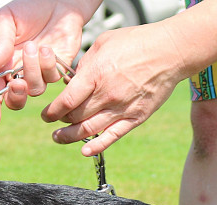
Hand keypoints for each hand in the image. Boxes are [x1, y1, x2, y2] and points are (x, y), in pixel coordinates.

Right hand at [0, 0, 99, 128]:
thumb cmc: (29, 7)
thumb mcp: (7, 19)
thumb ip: (1, 41)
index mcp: (2, 63)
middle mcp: (19, 72)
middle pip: (15, 100)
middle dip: (15, 97)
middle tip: (17, 84)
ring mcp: (39, 73)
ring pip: (35, 89)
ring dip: (33, 71)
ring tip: (33, 46)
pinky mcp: (57, 69)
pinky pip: (52, 78)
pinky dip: (49, 64)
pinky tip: (48, 48)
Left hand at [42, 21, 186, 155]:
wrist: (170, 51)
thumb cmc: (137, 42)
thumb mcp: (104, 43)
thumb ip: (85, 64)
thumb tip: (72, 80)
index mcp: (96, 74)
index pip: (66, 102)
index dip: (52, 112)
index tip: (46, 115)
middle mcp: (107, 94)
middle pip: (75, 117)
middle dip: (60, 122)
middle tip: (54, 123)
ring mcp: (122, 108)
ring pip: (89, 130)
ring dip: (70, 137)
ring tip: (59, 137)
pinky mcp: (135, 117)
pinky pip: (113, 136)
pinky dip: (97, 146)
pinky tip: (85, 151)